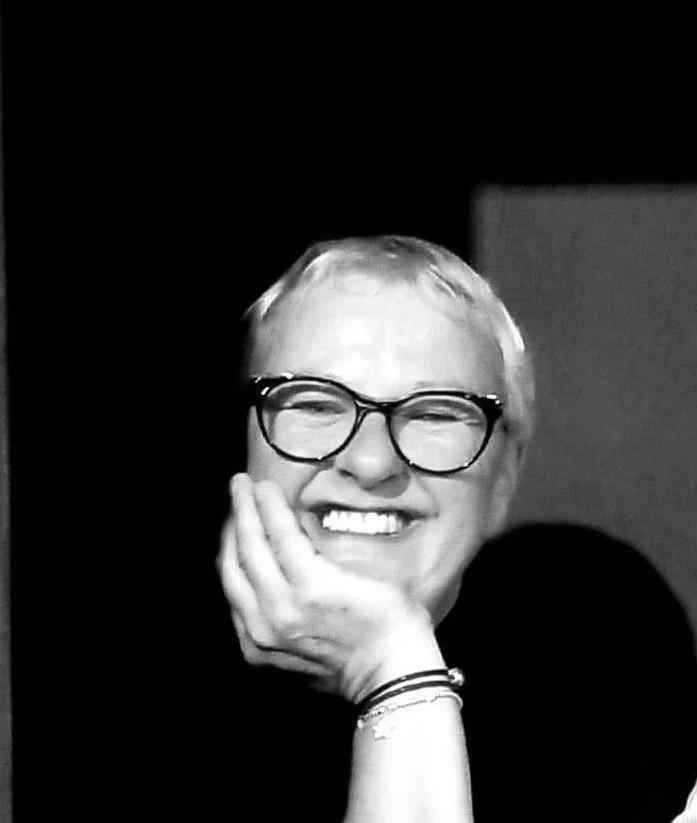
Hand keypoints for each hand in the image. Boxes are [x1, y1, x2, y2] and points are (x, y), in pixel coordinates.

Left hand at [218, 474, 441, 702]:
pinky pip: (235, 604)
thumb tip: (295, 525)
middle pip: (247, 548)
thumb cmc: (391, 618)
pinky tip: (238, 559)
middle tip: (240, 486)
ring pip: (232, 576)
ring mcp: (263, 634)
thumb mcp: (365, 572)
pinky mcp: (258, 651)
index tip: (261, 482)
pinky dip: (233, 576)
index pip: (277, 531)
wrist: (389, 676)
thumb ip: (323, 551)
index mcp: (310, 586)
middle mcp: (279, 610)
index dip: (266, 502)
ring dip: (231, 540)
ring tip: (236, 516)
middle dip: (242, 511)